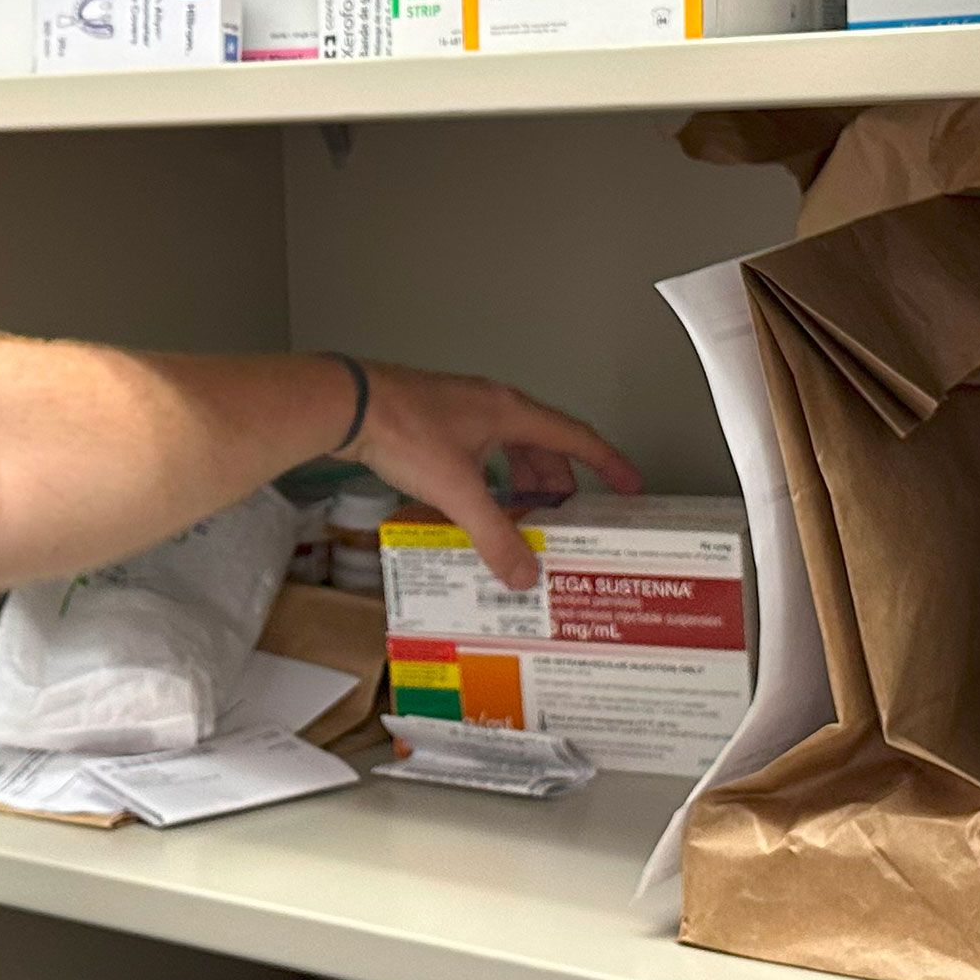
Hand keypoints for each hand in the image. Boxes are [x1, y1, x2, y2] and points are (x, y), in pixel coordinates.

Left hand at [347, 364, 642, 588]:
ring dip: (522, 482)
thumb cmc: (402, 430)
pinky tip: (477, 505)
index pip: (575, 438)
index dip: (607, 463)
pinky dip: (490, 479)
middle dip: (559, 484)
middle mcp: (492, 405)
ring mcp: (463, 410)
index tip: (630, 484)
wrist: (348, 405)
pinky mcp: (437, 421)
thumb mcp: (458, 491)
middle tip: (569, 517)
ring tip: (525, 519)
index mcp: (510, 412)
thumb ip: (494, 535)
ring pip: (509, 449)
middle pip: (543, 446)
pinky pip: (481, 452)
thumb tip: (524, 574)